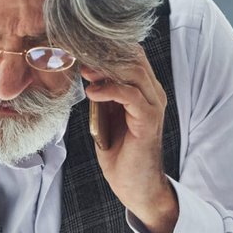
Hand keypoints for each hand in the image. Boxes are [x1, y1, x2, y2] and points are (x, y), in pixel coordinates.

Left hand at [81, 47, 178, 232]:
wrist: (135, 186)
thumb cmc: (120, 154)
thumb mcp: (106, 117)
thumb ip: (103, 95)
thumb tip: (85, 73)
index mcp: (143, 89)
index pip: (130, 55)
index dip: (106, 48)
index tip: (80, 46)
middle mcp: (152, 93)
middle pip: (133, 57)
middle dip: (105, 52)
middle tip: (79, 52)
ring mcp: (152, 105)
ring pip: (134, 71)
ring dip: (105, 68)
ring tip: (84, 71)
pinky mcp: (148, 120)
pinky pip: (130, 95)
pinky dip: (110, 89)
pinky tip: (92, 92)